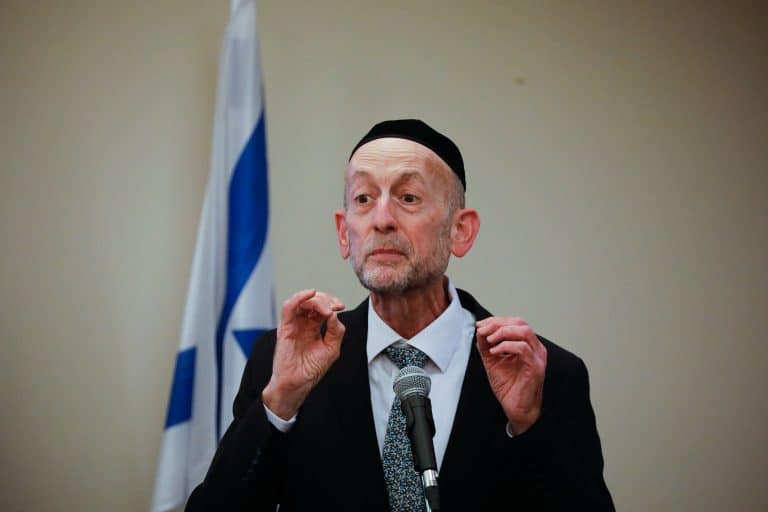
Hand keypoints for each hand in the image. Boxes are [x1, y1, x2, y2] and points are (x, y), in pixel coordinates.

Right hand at [262, 289, 344, 419]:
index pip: (323, 308)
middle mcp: (303, 323)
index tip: (341, 306)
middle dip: (325, 300)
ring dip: (315, 299)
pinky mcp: (285, 327)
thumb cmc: (312, 369)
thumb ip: (336, 330)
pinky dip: (299, 297)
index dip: (332, 303)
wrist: (297, 383)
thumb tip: (334, 313)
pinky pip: (289, 307)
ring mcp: (294, 324)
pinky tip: (310, 295)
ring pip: (302, 301)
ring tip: (325, 306)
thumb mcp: (332, 348)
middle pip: (313, 301)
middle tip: (334, 306)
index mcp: (314, 327)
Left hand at [476, 316, 546, 433]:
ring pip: (524, 331)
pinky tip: (494, 352)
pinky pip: (522, 348)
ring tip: (489, 340)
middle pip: (520, 322)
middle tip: (483, 331)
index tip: (480, 325)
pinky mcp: (535, 367)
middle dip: (498, 323)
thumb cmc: (509, 387)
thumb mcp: (493, 361)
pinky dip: (505, 346)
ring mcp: (537, 357)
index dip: (496, 320)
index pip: (515, 322)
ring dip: (502, 332)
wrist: (517, 409)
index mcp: (528, 345)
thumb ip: (487, 345)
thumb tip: (479, 330)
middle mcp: (535, 348)